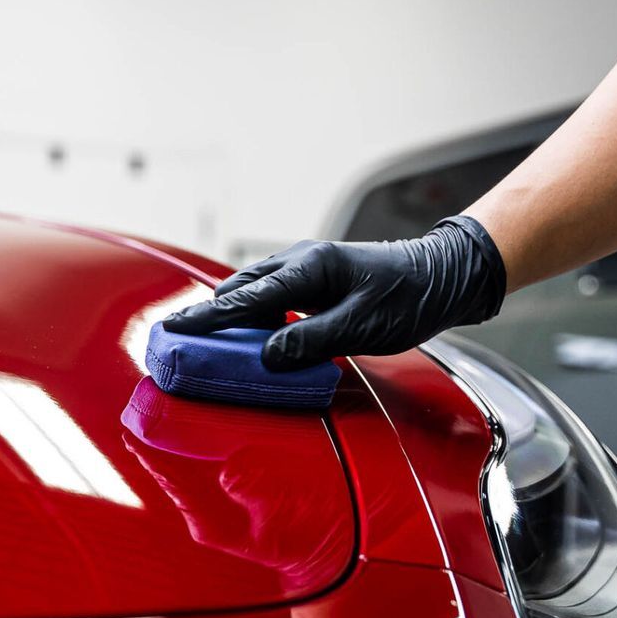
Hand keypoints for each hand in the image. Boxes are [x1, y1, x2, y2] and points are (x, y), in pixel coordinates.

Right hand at [162, 215, 507, 369]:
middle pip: (240, 289)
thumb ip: (311, 341)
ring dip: (230, 312)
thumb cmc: (408, 299)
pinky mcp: (315, 279)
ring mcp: (307, 268)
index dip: (207, 318)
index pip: (245, 299)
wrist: (443, 275)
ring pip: (254, 290)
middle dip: (208, 314)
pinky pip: (271, 295)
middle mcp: (301, 262)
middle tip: (178, 338)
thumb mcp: (361, 328)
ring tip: (205, 339)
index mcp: (308, 269)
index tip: (173, 328)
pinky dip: (253, 312)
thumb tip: (268, 355)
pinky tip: (250, 331)